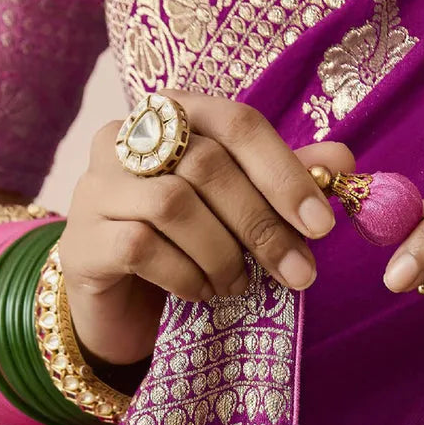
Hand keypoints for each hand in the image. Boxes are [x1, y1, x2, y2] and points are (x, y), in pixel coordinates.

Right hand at [59, 90, 352, 365]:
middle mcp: (124, 140)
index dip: (284, 172)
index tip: (322, 226)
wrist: (120, 308)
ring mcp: (95, 188)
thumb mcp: (241, 211)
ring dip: (222, 254)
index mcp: (171, 117)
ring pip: (174, 205)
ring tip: (236, 284)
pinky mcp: (80, 241)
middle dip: (262, 225)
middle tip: (297, 273)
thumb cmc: (186, 245)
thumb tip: (343, 160)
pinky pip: (140, 247)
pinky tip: (200, 293)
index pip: (235, 122)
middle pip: (207, 165)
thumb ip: (285, 180)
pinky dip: (185, 276)